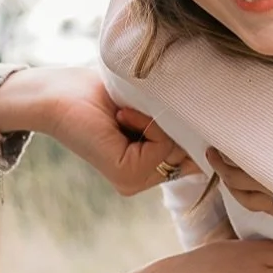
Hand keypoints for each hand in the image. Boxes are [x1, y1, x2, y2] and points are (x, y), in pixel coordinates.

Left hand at [0, 66, 194, 194]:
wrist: (58, 93)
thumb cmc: (99, 90)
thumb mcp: (149, 104)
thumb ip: (176, 119)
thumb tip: (214, 119)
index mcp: (150, 164)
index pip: (196, 155)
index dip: (197, 132)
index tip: (187, 110)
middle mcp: (145, 178)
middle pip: (192, 151)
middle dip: (175, 123)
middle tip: (138, 108)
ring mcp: (136, 181)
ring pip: (178, 148)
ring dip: (156, 121)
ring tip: (125, 113)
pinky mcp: (127, 176)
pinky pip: (162, 146)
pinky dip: (145, 124)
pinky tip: (120, 118)